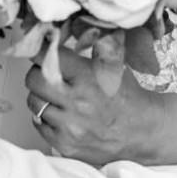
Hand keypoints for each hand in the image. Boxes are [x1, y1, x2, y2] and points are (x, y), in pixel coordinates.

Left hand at [24, 38, 167, 165]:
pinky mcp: (65, 145)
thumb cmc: (126, 96)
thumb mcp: (112, 64)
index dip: (40, 51)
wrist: (142, 131)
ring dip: (41, 96)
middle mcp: (76, 102)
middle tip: (46, 74)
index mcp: (87, 76)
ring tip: (56, 95)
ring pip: (34, 102)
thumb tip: (62, 32)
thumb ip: (89, 47)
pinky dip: (46, 118)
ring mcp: (69, 126)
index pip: (47, 56)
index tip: (38, 50)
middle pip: (33, 79)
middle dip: (38, 73)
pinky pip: (39, 125)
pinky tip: (60, 114)